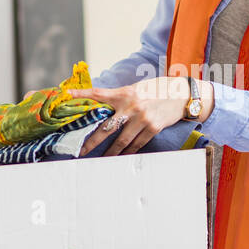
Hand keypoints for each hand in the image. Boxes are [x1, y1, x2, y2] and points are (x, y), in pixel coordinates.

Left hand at [71, 77, 200, 156]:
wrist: (182, 95)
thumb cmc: (157, 90)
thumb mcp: (137, 88)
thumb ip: (121, 97)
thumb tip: (103, 107)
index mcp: (125, 93)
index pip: (99, 93)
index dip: (82, 94)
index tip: (67, 94)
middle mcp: (132, 106)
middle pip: (107, 127)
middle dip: (93, 141)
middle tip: (81, 151)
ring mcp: (142, 119)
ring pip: (121, 140)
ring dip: (110, 152)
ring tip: (101, 160)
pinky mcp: (152, 128)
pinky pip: (137, 144)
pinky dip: (128, 151)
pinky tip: (122, 157)